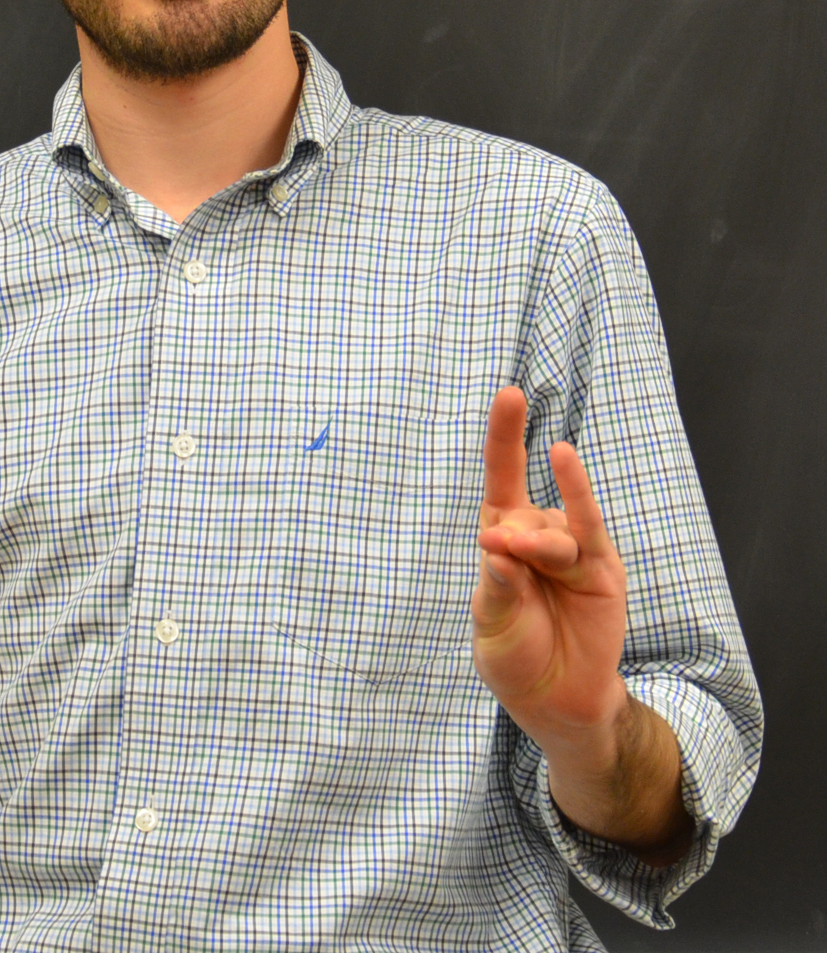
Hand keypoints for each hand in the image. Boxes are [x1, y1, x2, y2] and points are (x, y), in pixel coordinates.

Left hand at [472, 387, 628, 741]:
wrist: (556, 701)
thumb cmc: (515, 655)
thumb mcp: (492, 624)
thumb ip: (497, 587)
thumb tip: (500, 548)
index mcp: (503, 540)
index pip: (502, 477)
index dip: (505, 436)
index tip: (510, 394)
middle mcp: (538, 536)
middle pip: (521, 513)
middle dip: (510, 536)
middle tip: (502, 557)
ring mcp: (572, 551)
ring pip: (554, 530)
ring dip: (537, 543)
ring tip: (521, 557)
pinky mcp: (602, 571)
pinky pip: (589, 531)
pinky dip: (577, 500)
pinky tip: (565, 462)